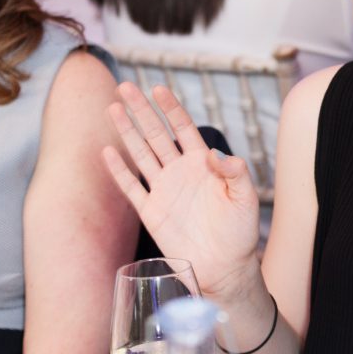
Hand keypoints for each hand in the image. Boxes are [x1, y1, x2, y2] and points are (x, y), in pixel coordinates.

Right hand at [103, 82, 260, 298]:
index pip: (183, 128)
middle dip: (141, 110)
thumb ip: (235, 173)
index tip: (158, 89)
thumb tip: (217, 153)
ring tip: (113, 108)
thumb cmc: (240, 232)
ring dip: (127, 131)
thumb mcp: (245, 198)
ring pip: (141, 154)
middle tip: (125, 86)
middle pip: (156, 134)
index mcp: (204, 164)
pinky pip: (132, 186)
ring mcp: (164, 190)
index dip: (170, 108)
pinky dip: (119, 170)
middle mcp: (180, 172)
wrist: (225, 267)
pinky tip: (107, 151)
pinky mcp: (152, 212)